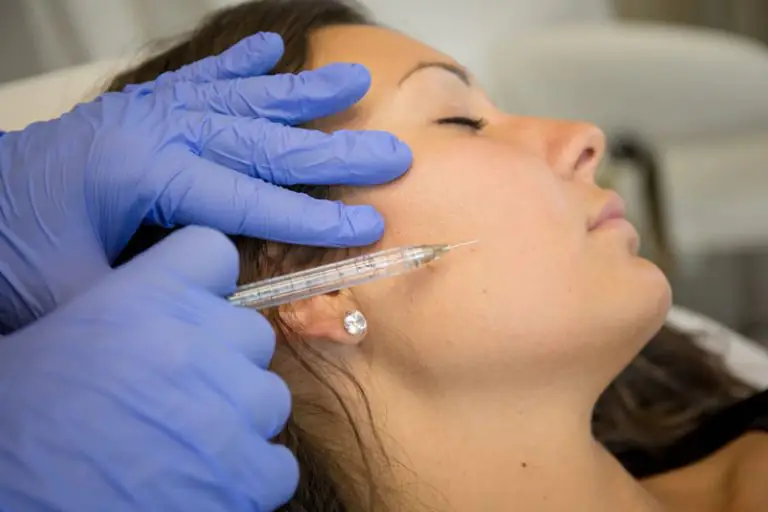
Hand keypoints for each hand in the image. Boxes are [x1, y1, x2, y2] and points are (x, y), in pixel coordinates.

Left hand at [0, 32, 410, 330]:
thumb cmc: (13, 255)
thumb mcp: (83, 295)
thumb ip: (159, 290)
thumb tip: (222, 292)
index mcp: (144, 174)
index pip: (250, 199)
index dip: (314, 217)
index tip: (370, 223)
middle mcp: (156, 130)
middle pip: (263, 142)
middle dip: (333, 153)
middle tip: (392, 155)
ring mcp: (149, 111)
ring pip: (243, 99)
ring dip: (304, 93)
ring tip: (355, 82)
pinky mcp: (139, 107)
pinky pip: (199, 78)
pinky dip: (239, 64)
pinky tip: (271, 48)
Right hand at [0, 226, 296, 510]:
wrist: (12, 502)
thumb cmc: (16, 428)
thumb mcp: (41, 345)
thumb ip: (110, 316)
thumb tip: (138, 321)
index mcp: (144, 298)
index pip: (211, 251)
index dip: (207, 280)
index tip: (196, 307)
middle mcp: (197, 344)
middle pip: (252, 333)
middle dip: (227, 361)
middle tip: (184, 391)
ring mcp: (228, 410)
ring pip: (270, 397)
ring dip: (239, 419)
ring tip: (192, 443)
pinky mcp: (245, 476)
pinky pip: (279, 464)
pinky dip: (253, 475)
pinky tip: (211, 482)